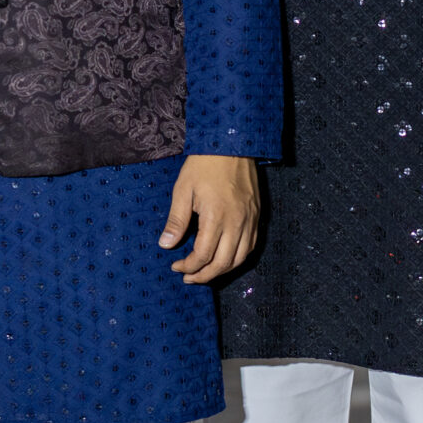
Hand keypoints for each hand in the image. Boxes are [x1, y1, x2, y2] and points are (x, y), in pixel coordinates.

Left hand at [161, 154, 258, 280]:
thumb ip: (176, 220)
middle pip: (223, 263)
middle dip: (204, 275)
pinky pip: (250, 246)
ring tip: (205, 273)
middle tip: (188, 277)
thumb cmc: (204, 165)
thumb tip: (166, 245)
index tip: (175, 266)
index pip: (203, 255)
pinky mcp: (257, 216)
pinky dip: (238, 258)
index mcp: (216, 217)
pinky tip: (225, 258)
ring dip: (222, 270)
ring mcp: (250, 220)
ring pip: (240, 258)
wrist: (232, 144)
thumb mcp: (183, 190)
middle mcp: (237, 223)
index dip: (188, 266)